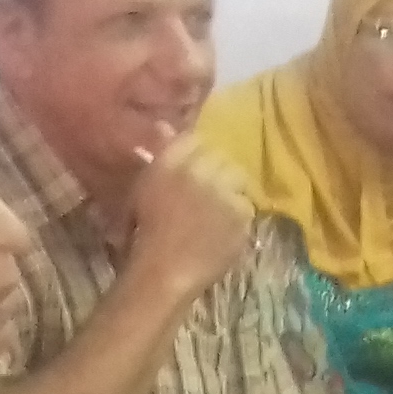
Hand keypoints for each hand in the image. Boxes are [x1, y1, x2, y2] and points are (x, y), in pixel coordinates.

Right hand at [122, 134, 254, 305]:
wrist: (164, 268)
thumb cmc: (145, 231)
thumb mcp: (144, 187)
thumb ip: (162, 154)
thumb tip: (166, 125)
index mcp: (169, 161)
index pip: (195, 139)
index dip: (200, 156)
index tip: (198, 171)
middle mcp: (198, 170)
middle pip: (222, 157)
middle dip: (219, 174)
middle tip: (212, 196)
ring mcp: (223, 191)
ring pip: (239, 179)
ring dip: (233, 193)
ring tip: (220, 213)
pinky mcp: (241, 213)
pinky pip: (247, 206)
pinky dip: (240, 217)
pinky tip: (224, 231)